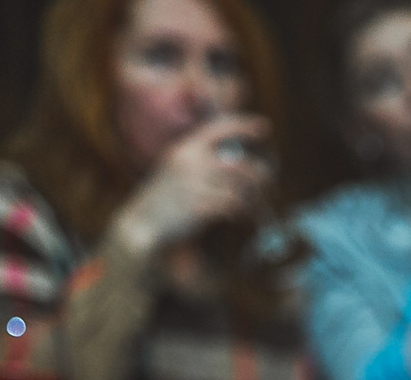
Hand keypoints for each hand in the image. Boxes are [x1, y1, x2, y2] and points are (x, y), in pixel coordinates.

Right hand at [116, 114, 270, 253]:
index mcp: (184, 149)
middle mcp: (191, 162)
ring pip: (241, 187)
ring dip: (255, 197)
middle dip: (261, 175)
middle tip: (269, 183)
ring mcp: (196, 184)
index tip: (265, 127)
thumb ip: (197, 161)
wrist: (141, 223)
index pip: (219, 129)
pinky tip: (241, 217)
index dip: (244, 126)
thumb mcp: (173, 169)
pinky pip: (233, 206)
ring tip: (258, 204)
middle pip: (241, 165)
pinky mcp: (200, 207)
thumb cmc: (160, 200)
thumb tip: (230, 163)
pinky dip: (242, 212)